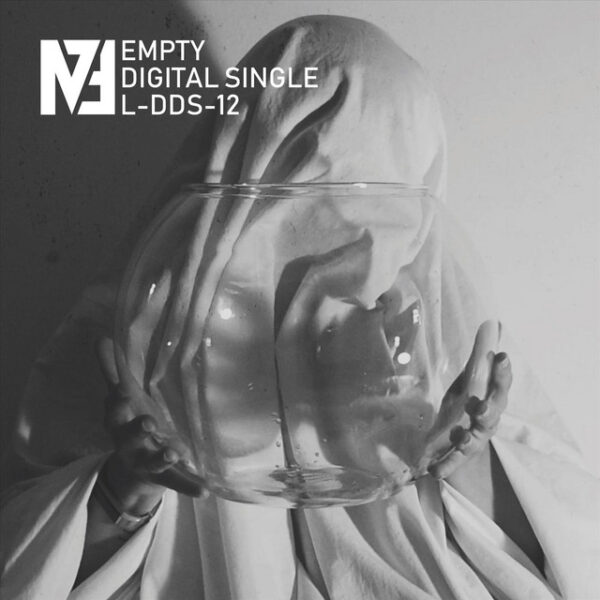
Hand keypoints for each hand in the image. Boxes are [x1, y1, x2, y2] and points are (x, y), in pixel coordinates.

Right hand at [97, 338, 204, 515]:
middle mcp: (130, 446)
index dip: (116, 405)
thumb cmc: (131, 424)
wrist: (133, 472)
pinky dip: (191, 487)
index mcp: (120, 425)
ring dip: (164, 457)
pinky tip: (205, 490)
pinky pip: (178, 484)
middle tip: (149, 423)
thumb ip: (113, 372)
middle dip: (138, 431)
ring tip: (176, 452)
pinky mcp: (166, 478)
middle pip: (130, 438)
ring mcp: (148, 464)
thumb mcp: (123, 400)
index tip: (121, 392)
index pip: (114, 413)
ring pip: (153, 462)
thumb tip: (100, 338)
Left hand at [428, 351, 511, 479]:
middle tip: (482, 407)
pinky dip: (446, 465)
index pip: (500, 383)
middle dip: (489, 408)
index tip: (501, 357)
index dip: (502, 372)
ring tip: (460, 441)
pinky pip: (453, 461)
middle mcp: (487, 418)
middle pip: (492, 412)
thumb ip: (480, 354)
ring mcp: (475, 437)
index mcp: (491, 396)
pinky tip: (434, 471)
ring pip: (475, 439)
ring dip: (468, 440)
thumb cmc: (471, 400)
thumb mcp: (472, 376)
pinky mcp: (459, 452)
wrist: (460, 434)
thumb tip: (492, 323)